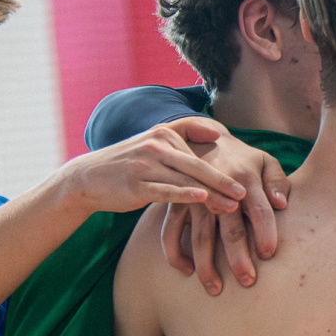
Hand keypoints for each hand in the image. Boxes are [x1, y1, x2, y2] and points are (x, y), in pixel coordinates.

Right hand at [59, 124, 247, 214]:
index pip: (201, 146)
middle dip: (224, 179)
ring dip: (212, 192)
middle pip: (198, 164)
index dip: (224, 161)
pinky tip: (202, 198)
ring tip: (233, 203)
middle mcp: (156, 145)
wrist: (88, 178)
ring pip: (186, 179)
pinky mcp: (136, 184)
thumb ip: (184, 134)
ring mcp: (145, 164)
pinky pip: (165, 190)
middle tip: (246, 192)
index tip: (247, 171)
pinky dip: (184, 194)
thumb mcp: (154, 142)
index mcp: (164, 133)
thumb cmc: (129, 163)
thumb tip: (216, 132)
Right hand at [157, 119, 291, 295]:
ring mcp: (193, 198)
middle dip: (238, 258)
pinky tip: (186, 272)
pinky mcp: (174, 204)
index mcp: (245, 178)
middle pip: (230, 229)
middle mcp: (218, 190)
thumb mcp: (265, 160)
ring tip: (215, 289)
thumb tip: (282, 204)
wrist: (202, 138)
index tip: (269, 255)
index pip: (259, 210)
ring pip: (199, 237)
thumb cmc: (242, 157)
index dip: (265, 233)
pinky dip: (175, 254)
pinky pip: (169, 233)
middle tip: (247, 282)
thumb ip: (278, 182)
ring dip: (206, 265)